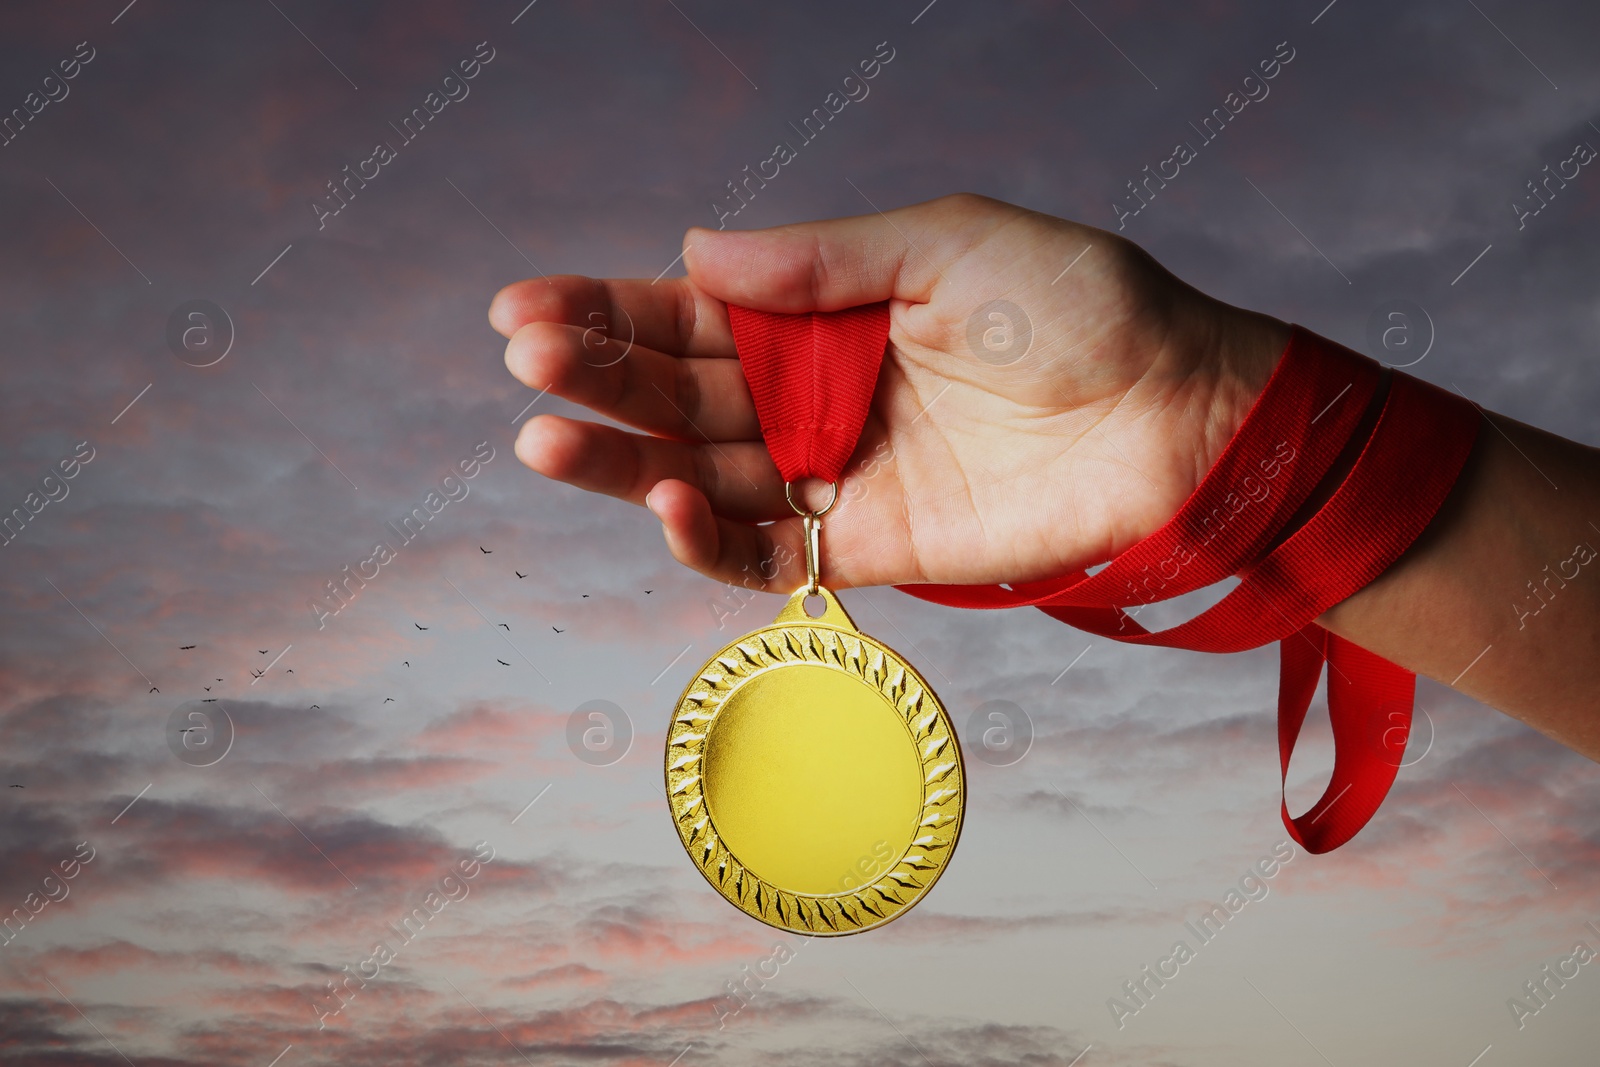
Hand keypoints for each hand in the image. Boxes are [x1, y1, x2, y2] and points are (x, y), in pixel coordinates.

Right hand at [491, 193, 1290, 591]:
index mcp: (830, 311)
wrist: (1180, 419)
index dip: (609, 310)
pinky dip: (710, 539)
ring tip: (546, 440)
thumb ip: (822, 258)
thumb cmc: (1083, 309)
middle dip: (599, 375)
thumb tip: (696, 246)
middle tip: (527, 364)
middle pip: (682, 389)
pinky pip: (770, 552)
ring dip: (622, 462)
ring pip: (704, 472)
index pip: (695, 311)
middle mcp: (820, 392)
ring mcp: (840, 473)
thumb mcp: (949, 245)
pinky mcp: (871, 547)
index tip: (524, 308)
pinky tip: (664, 504)